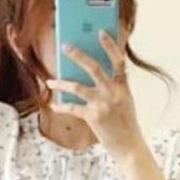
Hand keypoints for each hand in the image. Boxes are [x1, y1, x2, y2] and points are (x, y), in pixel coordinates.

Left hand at [45, 30, 144, 159]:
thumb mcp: (124, 102)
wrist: (129, 147)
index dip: (110, 45)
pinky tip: (53, 105)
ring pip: (78, 87)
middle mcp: (113, 92)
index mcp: (122, 86)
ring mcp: (103, 104)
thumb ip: (113, 87)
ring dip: (61, 83)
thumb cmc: (125, 124)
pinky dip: (61, 107)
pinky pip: (73, 108)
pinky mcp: (93, 117)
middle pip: (94, 68)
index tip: (101, 32)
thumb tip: (90, 75)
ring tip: (50, 81)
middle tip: (65, 46)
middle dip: (78, 55)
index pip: (118, 60)